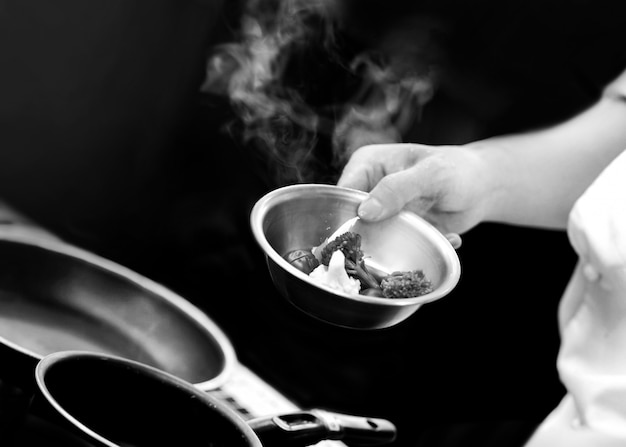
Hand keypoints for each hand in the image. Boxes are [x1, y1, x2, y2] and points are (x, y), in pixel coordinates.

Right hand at [337, 143, 492, 237]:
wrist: (483, 188)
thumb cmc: (457, 170)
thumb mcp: (430, 175)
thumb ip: (396, 189)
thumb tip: (364, 211)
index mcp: (367, 165)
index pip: (342, 193)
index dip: (344, 216)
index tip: (359, 235)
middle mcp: (369, 190)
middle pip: (351, 220)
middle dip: (370, 237)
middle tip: (395, 244)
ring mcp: (382, 214)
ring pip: (372, 239)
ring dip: (399, 246)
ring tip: (428, 239)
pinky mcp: (396, 233)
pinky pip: (394, 249)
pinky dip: (418, 251)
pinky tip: (446, 238)